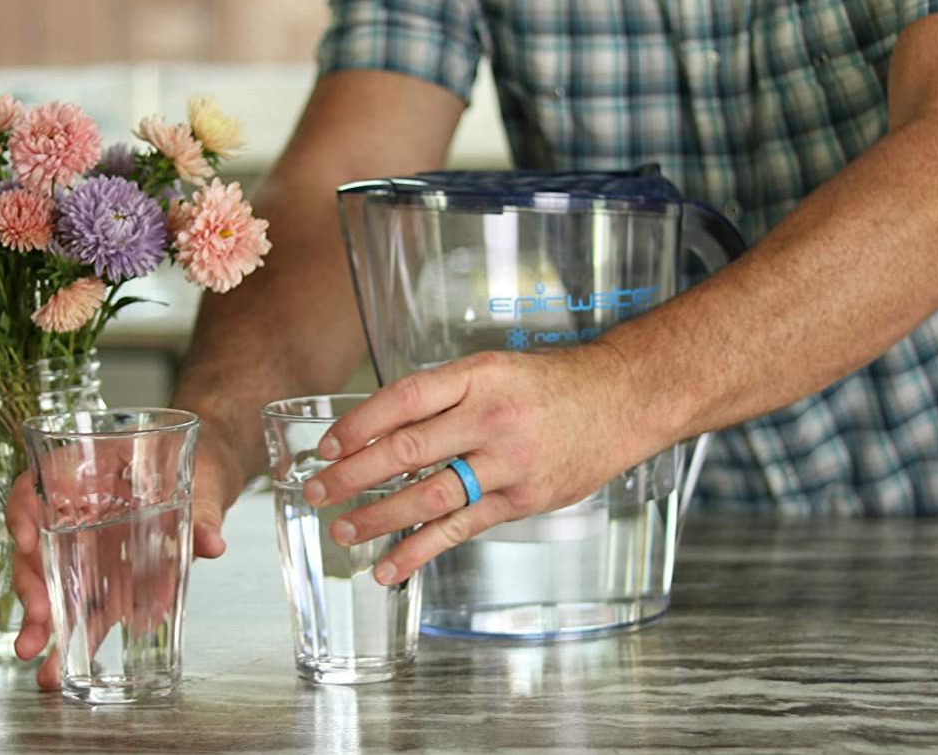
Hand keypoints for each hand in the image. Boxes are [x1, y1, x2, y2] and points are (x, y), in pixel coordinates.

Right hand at [6, 428, 244, 689]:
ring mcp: (86, 550)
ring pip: (54, 585)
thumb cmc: (191, 469)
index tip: (27, 541)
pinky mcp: (104, 581)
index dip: (23, 514)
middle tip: (39, 617)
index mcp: (84, 477)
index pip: (33, 489)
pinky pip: (87, 605)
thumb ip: (201, 514)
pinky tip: (72, 661)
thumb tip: (213, 544)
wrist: (206, 481)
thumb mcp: (198, 484)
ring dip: (45, 623)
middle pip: (36, 549)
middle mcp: (74, 515)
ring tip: (44, 661)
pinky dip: (81, 632)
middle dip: (33, 587)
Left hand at [303, 346, 669, 585]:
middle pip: (408, 450)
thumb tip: (377, 431)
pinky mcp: (522, 500)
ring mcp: (508, 463)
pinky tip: (388, 568)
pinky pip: (461, 529)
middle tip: (315, 491)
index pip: (403, 399)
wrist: (622, 400)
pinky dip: (420, 552)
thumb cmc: (549, 385)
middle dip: (353, 474)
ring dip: (378, 517)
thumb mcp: (494, 369)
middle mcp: (490, 418)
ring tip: (342, 530)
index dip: (359, 425)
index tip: (327, 447)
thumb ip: (443, 396)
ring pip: (430, 496)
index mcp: (477, 376)